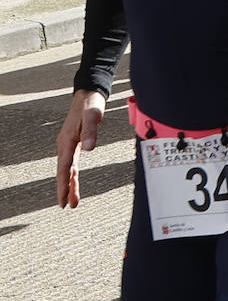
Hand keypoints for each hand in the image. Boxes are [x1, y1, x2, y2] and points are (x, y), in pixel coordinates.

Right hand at [56, 89, 106, 208]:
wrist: (88, 94)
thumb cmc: (90, 105)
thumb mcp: (93, 117)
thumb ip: (91, 132)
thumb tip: (90, 149)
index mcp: (67, 141)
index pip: (64, 168)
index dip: (63, 185)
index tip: (62, 200)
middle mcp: (65, 144)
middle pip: (64, 172)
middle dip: (65, 190)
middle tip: (66, 206)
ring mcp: (69, 144)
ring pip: (67, 169)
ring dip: (69, 184)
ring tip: (72, 201)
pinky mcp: (75, 142)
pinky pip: (71, 162)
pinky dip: (72, 174)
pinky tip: (73, 182)